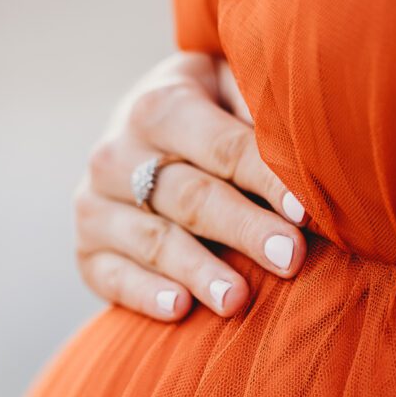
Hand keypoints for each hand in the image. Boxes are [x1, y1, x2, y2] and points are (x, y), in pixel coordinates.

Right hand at [73, 48, 310, 324]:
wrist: (140, 137)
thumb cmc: (211, 115)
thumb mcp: (233, 88)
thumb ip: (263, 108)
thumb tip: (308, 146)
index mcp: (159, 105)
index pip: (221, 146)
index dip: (266, 178)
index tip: (306, 212)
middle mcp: (116, 153)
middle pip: (190, 196)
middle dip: (243, 228)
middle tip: (289, 258)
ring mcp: (95, 204)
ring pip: (154, 241)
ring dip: (198, 270)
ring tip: (238, 300)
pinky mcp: (87, 251)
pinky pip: (113, 277)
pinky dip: (145, 293)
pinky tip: (179, 308)